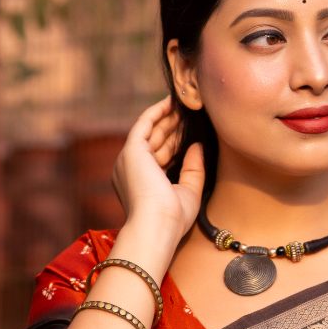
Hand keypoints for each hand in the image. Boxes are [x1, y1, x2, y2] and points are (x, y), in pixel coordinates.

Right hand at [111, 94, 204, 236]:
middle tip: (191, 111)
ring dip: (168, 116)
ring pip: (151, 130)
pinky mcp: (132, 150)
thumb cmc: (172, 220)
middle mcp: (131, 170)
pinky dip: (158, 112)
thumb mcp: (188, 192)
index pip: (161, 157)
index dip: (176, 141)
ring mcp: (129, 159)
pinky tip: (172, 102)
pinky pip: (145, 123)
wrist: (156, 226)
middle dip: (173, 126)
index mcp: (142, 184)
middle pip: (156, 141)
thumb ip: (194, 169)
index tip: (192, 130)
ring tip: (186, 103)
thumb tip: (198, 145)